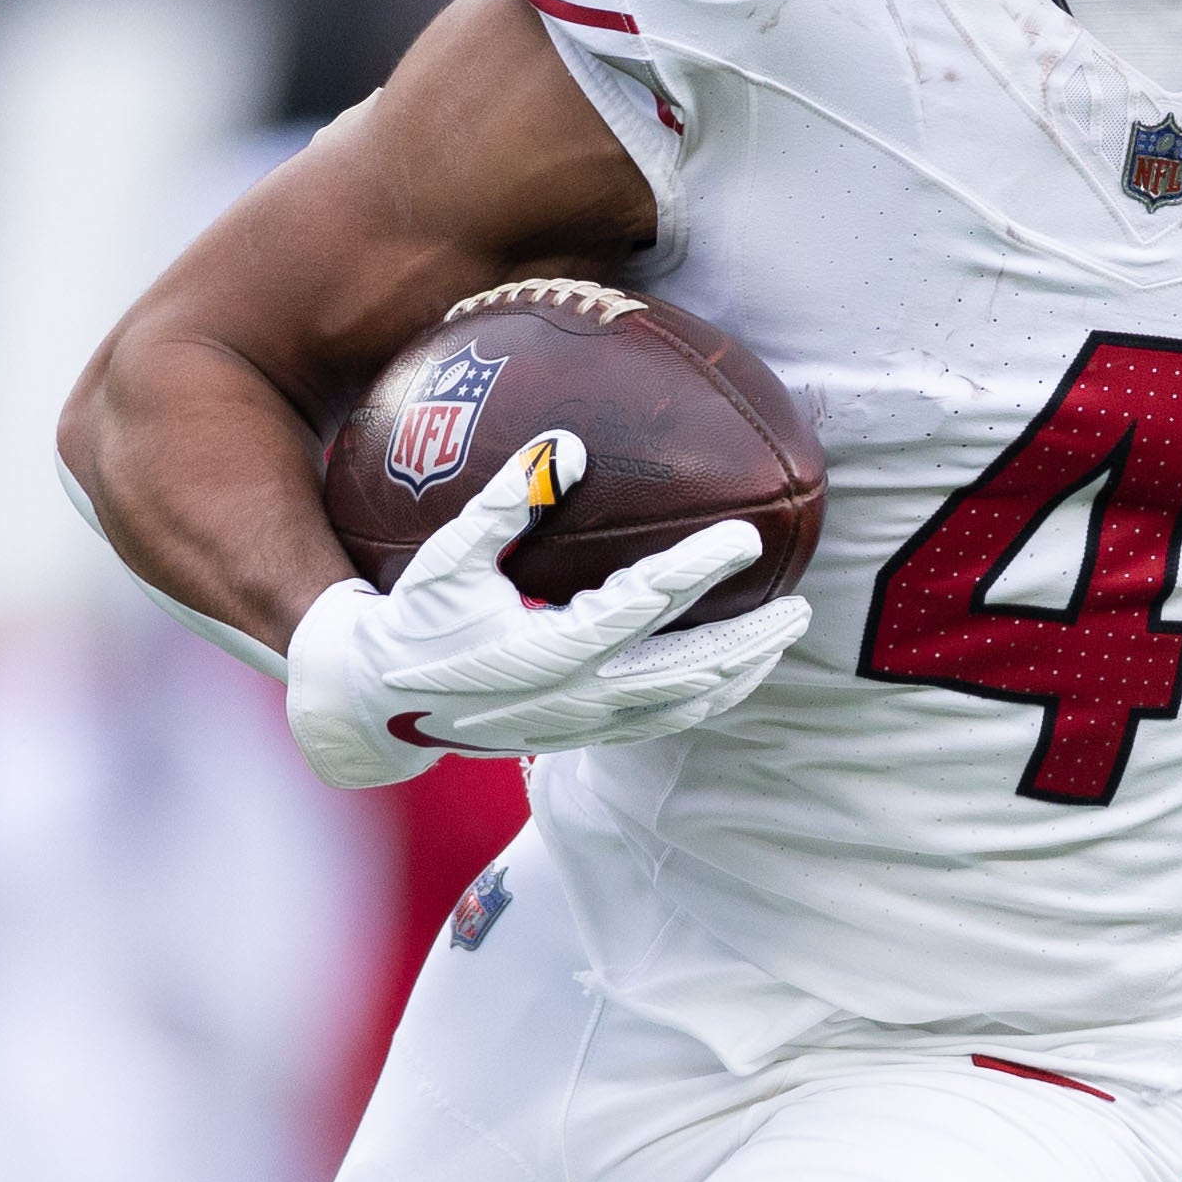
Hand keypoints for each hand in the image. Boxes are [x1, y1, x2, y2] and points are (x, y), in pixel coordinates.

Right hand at [285, 430, 808, 786]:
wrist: (381, 706)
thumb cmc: (414, 620)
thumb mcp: (448, 560)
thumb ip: (505, 504)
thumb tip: (567, 444)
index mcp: (545, 650)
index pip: (641, 607)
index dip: (697, 572)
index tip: (743, 538)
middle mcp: (575, 696)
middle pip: (689, 671)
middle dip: (750, 641)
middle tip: (801, 605)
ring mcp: (584, 724)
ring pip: (686, 706)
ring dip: (741, 673)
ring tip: (784, 636)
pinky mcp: (583, 737)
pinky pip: (665, 722)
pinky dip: (710, 697)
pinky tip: (734, 669)